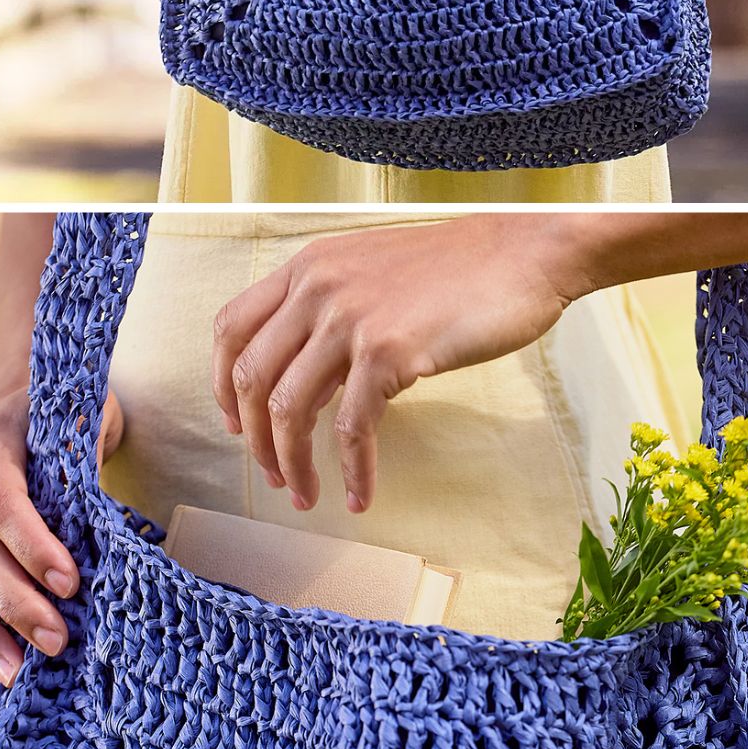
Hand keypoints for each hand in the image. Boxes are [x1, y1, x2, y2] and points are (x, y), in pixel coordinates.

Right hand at [0, 385, 123, 708]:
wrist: (19, 414)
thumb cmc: (66, 424)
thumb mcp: (85, 419)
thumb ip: (90, 450)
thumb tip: (105, 490)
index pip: (1, 503)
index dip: (32, 545)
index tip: (70, 583)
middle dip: (14, 603)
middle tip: (56, 642)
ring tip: (15, 678)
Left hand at [210, 215, 594, 517]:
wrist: (524, 254)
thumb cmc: (462, 268)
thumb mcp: (374, 269)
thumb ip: (333, 307)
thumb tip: (308, 370)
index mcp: (308, 266)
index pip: (231, 327)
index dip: (223, 385)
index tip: (237, 424)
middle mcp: (317, 288)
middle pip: (251, 377)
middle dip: (255, 439)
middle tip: (273, 473)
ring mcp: (349, 319)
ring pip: (290, 409)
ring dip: (292, 463)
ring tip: (306, 494)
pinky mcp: (388, 352)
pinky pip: (350, 429)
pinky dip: (352, 470)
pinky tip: (361, 493)